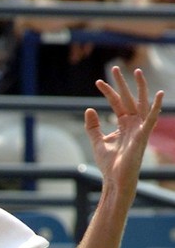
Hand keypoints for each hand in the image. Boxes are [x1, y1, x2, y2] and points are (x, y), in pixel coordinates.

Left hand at [84, 66, 163, 199]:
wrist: (115, 179)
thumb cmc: (108, 163)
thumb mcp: (97, 141)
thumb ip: (93, 125)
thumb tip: (89, 108)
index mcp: (124, 124)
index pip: (116, 103)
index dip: (108, 92)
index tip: (98, 82)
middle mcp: (134, 124)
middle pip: (128, 99)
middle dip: (122, 83)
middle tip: (115, 68)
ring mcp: (139, 129)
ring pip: (140, 103)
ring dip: (139, 88)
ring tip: (136, 72)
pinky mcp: (143, 136)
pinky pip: (151, 119)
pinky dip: (155, 106)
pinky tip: (159, 94)